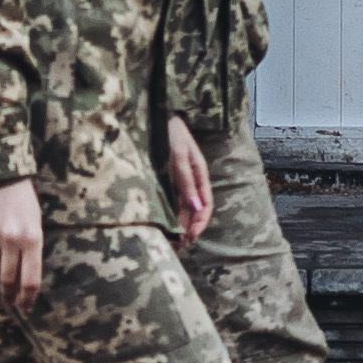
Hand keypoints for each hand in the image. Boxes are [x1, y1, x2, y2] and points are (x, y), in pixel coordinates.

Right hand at [0, 177, 44, 307]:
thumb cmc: (22, 200)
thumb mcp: (35, 223)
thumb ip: (30, 250)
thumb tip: (24, 282)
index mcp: (32, 238)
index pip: (30, 280)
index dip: (27, 299)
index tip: (24, 307)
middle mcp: (12, 239)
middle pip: (8, 279)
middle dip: (8, 292)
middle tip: (8, 298)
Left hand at [163, 117, 211, 243]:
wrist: (157, 115)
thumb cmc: (171, 131)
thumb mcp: (178, 155)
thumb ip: (186, 180)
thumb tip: (196, 207)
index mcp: (200, 175)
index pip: (205, 205)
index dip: (200, 223)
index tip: (191, 237)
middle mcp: (191, 181)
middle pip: (194, 211)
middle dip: (189, 230)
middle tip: (178, 248)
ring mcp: (178, 181)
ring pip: (182, 209)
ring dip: (179, 226)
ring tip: (171, 243)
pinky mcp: (166, 180)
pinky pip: (171, 202)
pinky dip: (169, 216)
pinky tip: (163, 227)